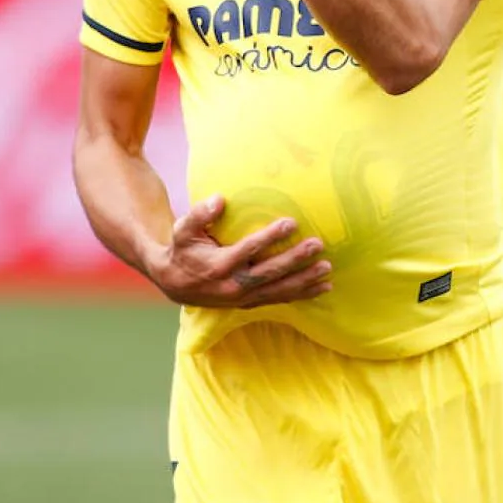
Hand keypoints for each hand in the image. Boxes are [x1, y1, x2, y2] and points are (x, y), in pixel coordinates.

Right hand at [150, 194, 330, 307]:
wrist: (175, 284)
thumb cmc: (183, 249)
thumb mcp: (183, 229)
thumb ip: (200, 214)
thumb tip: (220, 199)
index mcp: (219, 265)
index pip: (249, 249)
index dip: (270, 237)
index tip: (291, 222)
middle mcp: (234, 285)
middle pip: (270, 272)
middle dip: (295, 259)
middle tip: (317, 245)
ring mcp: (244, 297)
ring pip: (279, 289)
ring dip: (304, 280)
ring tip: (326, 268)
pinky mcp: (250, 303)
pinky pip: (280, 299)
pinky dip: (302, 294)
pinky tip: (322, 287)